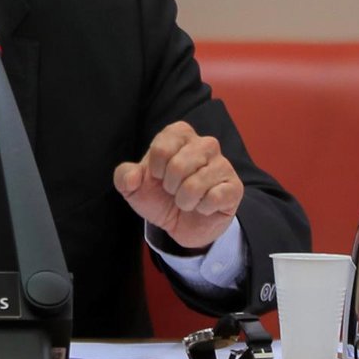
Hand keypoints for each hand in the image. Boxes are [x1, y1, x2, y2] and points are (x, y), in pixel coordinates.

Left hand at [113, 121, 243, 249]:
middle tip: (173, 190)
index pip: (162, 147)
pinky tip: (203, 207)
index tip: (158, 176)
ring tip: (187, 200)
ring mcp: (222, 164)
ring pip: (196, 184)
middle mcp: (205, 144)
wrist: (181, 223)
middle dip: (169, 187)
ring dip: (184, 200)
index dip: (155, 169)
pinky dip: (202, 209)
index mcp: (179, 135)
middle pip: (178, 165)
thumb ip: (124, 177)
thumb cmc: (159, 197)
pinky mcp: (234, 187)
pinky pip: (215, 197)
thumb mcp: (133, 188)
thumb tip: (134, 177)